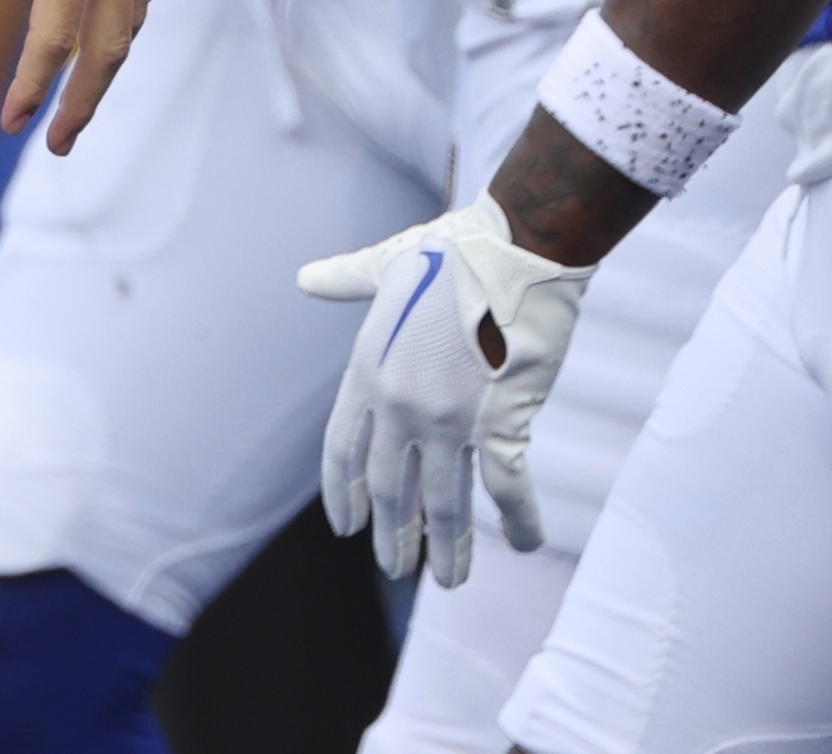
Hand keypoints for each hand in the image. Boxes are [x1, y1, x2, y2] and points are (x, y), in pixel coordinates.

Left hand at [0, 0, 169, 151]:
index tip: (13, 122)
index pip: (55, 40)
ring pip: (136, 19)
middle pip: (109, 49)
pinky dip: (132, 12)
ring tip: (79, 93)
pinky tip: (110, 20)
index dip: (32, 88)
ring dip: (109, 62)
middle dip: (82, 104)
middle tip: (57, 143)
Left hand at [296, 194, 592, 583]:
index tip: (349, 529)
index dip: (343, 495)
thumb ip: (347, 281)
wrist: (514, 250)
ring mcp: (447, 418)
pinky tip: (525, 546)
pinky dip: (519, 521)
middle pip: (388, 488)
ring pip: (443, 502)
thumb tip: (307, 277)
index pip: (341, 451)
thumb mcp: (387, 266)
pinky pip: (506, 488)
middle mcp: (399, 403)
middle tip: (397, 570)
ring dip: (446, 548)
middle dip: (393, 537)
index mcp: (367, 371)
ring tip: (451, 581)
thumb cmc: (455, 252)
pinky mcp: (499, 421)